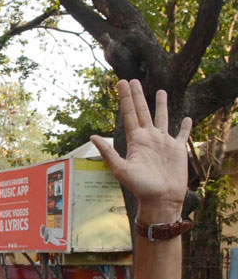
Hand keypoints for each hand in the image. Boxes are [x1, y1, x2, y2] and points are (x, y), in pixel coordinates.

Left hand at [90, 81, 190, 222]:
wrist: (160, 199)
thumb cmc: (140, 187)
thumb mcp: (120, 168)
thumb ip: (108, 152)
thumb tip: (92, 136)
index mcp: (135, 140)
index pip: (129, 114)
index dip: (125, 98)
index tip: (121, 82)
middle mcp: (148, 138)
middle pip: (142, 111)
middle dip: (137, 96)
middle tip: (132, 80)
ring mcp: (163, 142)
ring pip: (162, 117)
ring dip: (161, 105)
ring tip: (160, 90)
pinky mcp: (177, 148)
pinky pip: (182, 134)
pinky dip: (185, 126)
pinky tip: (186, 118)